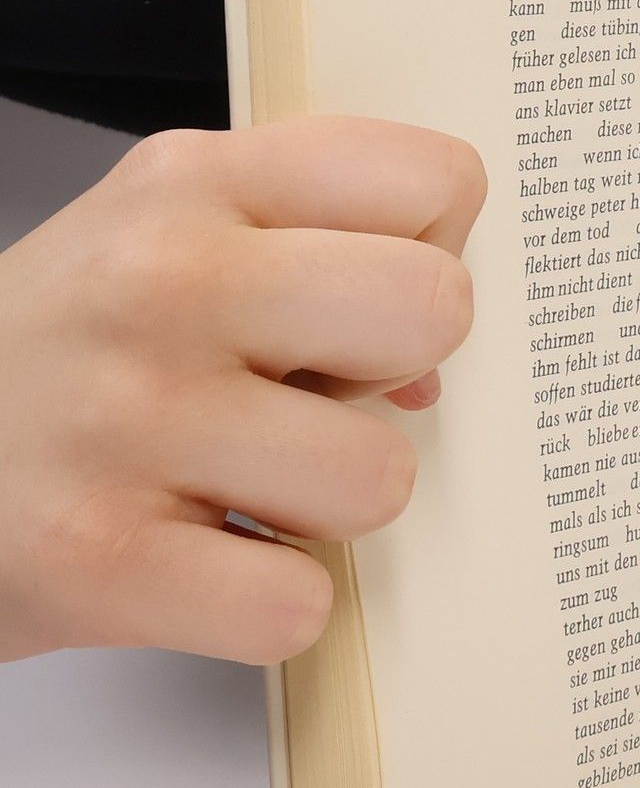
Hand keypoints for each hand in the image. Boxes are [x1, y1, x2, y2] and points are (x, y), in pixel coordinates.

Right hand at [0, 117, 484, 663]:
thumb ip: (317, 257)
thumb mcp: (165, 242)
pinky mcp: (97, 557)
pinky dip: (267, 606)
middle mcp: (160, 281)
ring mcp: (127, 416)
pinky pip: (295, 604)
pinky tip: (204, 562)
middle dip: (396, 370)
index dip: (430, 253)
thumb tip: (426, 371)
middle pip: (435, 308)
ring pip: (380, 477)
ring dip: (327, 505)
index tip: (354, 295)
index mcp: (196, 185)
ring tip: (237, 483)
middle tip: (310, 394)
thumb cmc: (55, 354)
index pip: (438, 181)